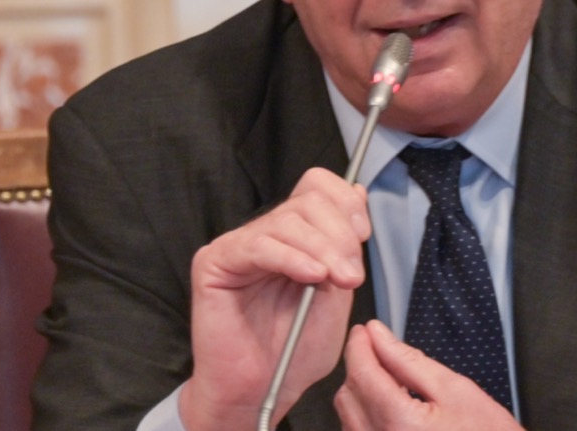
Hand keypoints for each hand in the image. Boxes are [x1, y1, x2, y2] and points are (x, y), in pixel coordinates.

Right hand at [179, 167, 371, 430]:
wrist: (261, 391)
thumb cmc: (295, 350)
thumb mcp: (337, 292)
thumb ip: (345, 247)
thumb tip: (356, 194)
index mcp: (295, 235)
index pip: (317, 185)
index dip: (345, 204)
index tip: (362, 236)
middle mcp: (266, 233)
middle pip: (308, 200)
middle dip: (340, 235)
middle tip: (350, 274)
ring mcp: (239, 244)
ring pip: (288, 220)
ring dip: (323, 250)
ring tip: (336, 280)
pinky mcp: (214, 261)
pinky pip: (259, 245)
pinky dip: (292, 258)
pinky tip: (311, 276)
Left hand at [336, 320, 523, 430]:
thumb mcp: (453, 388)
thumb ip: (408, 359)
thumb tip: (377, 334)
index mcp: (399, 423)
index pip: (361, 373)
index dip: (359, 345)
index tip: (364, 331)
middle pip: (347, 395)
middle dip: (361, 368)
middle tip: (382, 352)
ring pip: (348, 417)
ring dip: (363, 394)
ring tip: (395, 386)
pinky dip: (367, 418)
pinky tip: (393, 410)